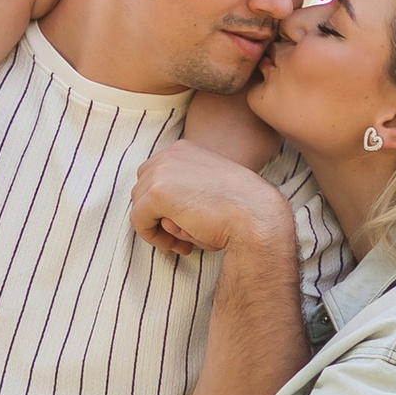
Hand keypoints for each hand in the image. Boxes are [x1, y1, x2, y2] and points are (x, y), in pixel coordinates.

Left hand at [130, 140, 296, 260]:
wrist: (257, 218)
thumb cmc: (242, 211)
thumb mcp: (210, 192)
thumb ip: (184, 195)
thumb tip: (162, 218)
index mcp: (186, 148)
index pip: (156, 175)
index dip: (164, 203)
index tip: (184, 223)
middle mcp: (172, 153)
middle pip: (142, 187)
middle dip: (156, 214)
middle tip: (180, 238)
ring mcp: (163, 171)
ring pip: (139, 204)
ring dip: (155, 227)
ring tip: (180, 243)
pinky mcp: (157, 193)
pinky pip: (138, 219)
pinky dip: (152, 237)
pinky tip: (175, 245)